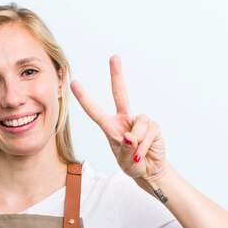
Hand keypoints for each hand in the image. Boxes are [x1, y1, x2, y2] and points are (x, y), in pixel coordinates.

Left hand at [71, 55, 166, 180]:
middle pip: (120, 93)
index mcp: (110, 127)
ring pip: (138, 124)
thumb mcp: (124, 162)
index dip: (84, 98)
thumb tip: (130, 136)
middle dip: (117, 75)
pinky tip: (143, 154)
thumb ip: (126, 151)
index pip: (94, 111)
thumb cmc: (132, 165)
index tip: (74, 83)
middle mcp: (124, 120)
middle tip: (114, 57)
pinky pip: (148, 132)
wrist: (150, 171)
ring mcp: (139, 121)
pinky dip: (144, 146)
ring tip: (136, 155)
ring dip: (137, 143)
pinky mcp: (153, 126)